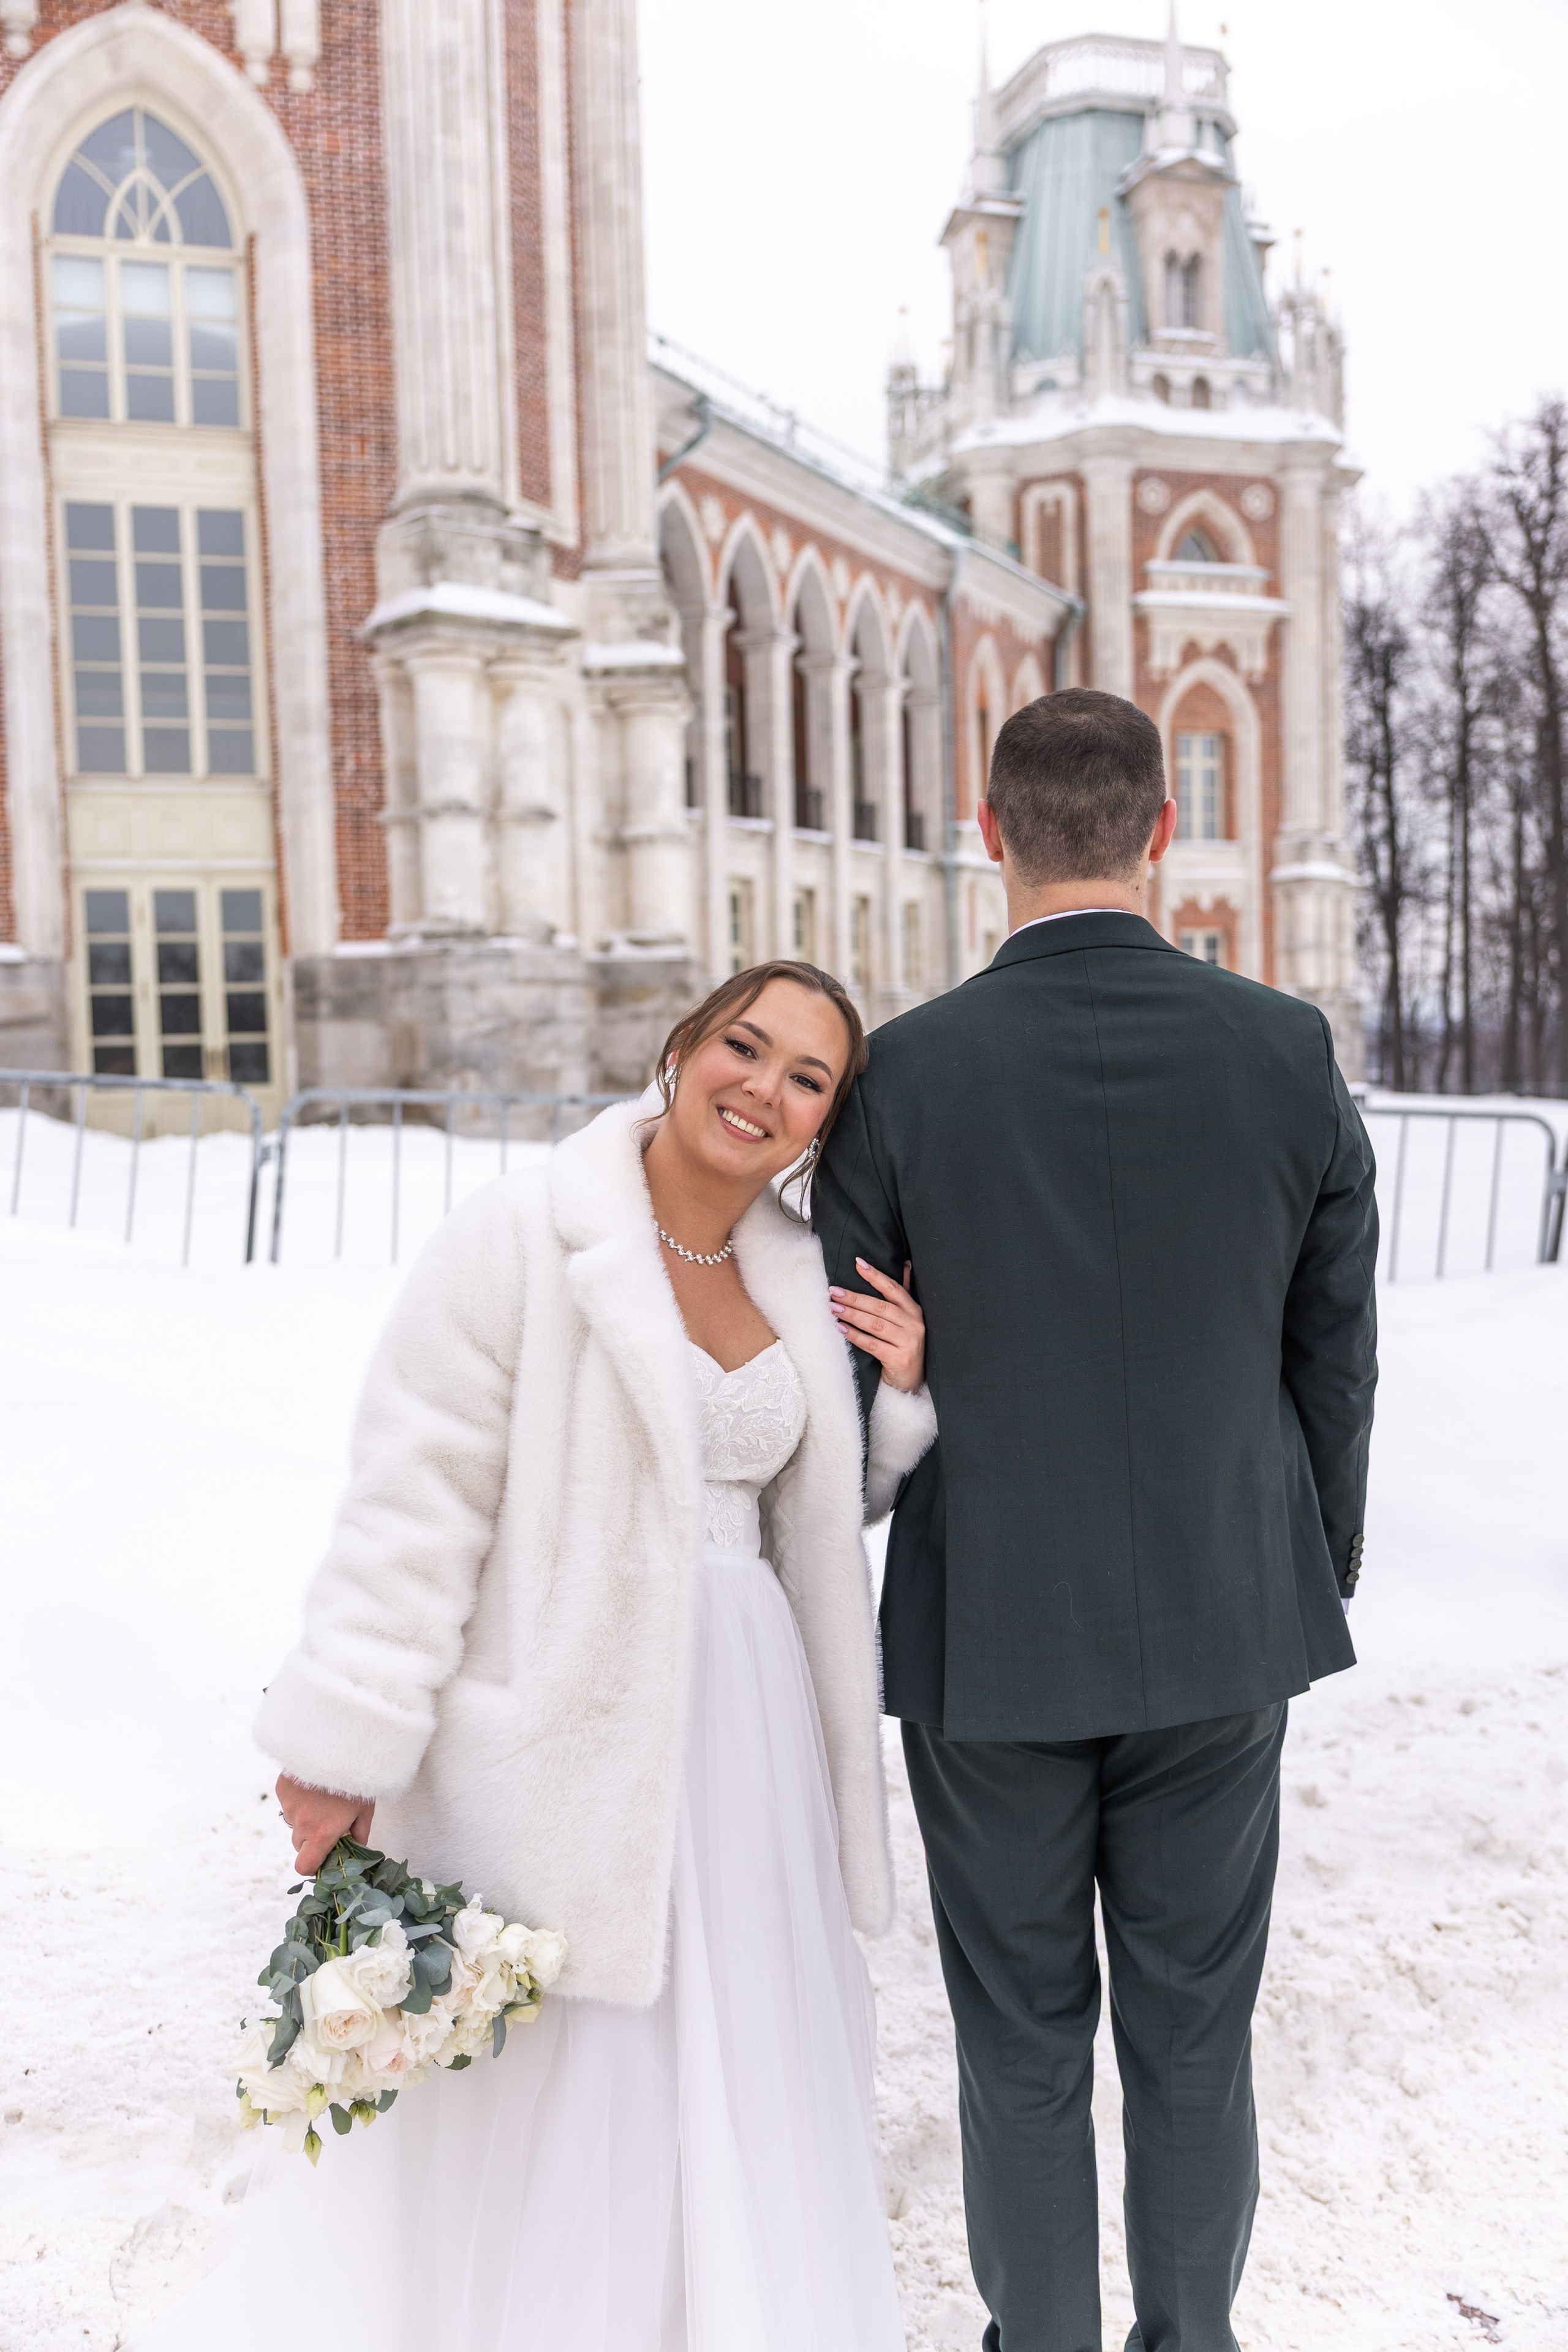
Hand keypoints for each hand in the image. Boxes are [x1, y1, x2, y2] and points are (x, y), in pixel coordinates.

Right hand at [276, 1773, 374, 1875]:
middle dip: (311, 1839)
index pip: (304, 1866)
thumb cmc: (359, 1779)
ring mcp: (289, 1805)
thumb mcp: (366, 1811)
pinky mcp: (282, 1789)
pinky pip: (288, 1803)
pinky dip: (298, 1800)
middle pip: (299, 1844)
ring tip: (322, 1798)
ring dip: (304, 1818)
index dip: (311, 1865)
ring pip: (293, 1822)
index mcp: (322, 1833)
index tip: (322, 1856)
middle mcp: (302, 1823)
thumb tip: (356, 1849)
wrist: (341, 1743)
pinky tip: (313, 1785)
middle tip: (327, 1821)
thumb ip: (359, 1835)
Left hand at [829, 1259, 925, 1392]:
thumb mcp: (907, 1320)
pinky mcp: (898, 1358)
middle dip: (854, 1298)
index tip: (858, 1263)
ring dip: (851, 1315)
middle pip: (880, 1306)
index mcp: (914, 1311)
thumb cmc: (904, 1346)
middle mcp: (913, 1324)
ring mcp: (908, 1342)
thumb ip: (903, 1295)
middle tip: (834, 1291)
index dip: (876, 1276)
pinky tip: (841, 1328)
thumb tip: (906, 1265)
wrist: (911, 1381)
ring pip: (874, 1324)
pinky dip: (855, 1335)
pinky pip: (871, 1344)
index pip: (893, 1289)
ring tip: (833, 1308)